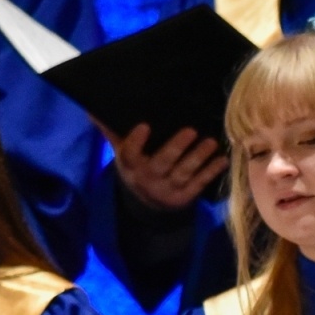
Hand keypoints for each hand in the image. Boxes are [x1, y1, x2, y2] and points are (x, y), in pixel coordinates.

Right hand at [104, 124, 227, 211]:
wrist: (148, 204)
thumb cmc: (137, 167)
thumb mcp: (123, 153)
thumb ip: (112, 131)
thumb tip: (92, 109)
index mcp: (130, 165)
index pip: (129, 154)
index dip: (136, 141)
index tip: (144, 126)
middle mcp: (147, 179)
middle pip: (162, 163)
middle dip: (176, 147)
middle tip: (191, 130)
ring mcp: (167, 190)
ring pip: (183, 173)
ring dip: (198, 158)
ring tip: (211, 143)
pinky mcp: (184, 198)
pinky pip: (198, 184)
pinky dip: (211, 172)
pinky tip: (222, 160)